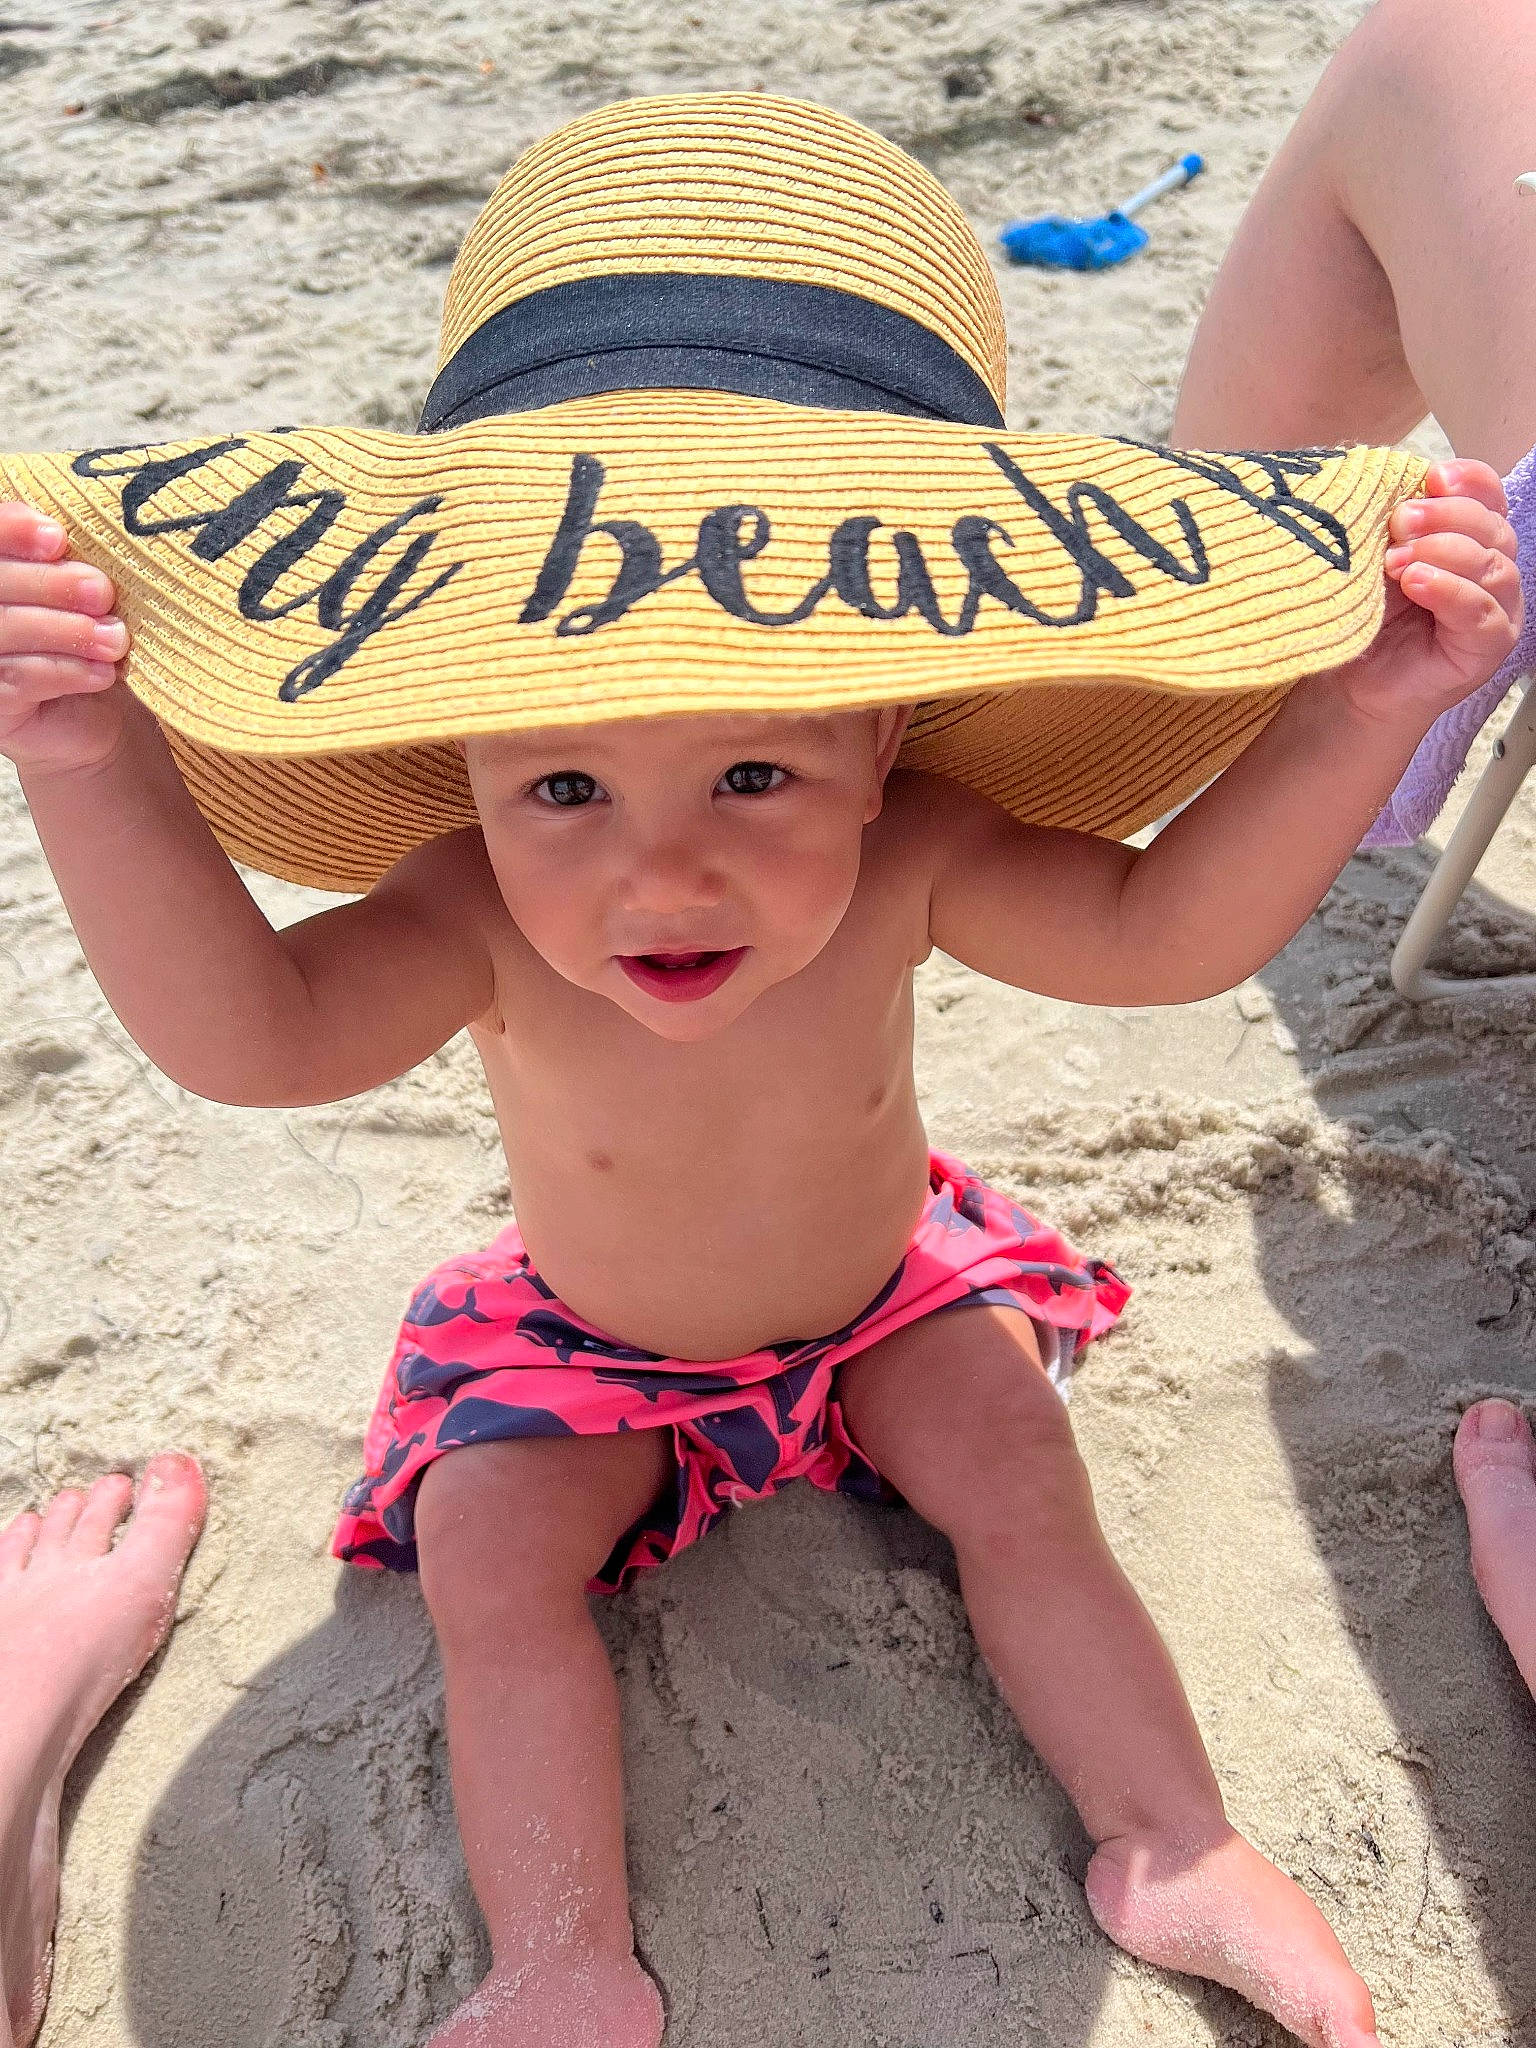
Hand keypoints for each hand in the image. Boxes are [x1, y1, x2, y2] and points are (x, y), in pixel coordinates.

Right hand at [0, 501, 132, 777]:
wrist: (100, 714)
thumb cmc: (89, 637)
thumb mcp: (83, 592)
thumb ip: (69, 560)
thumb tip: (70, 536)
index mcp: (0, 568)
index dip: (11, 529)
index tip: (57, 538)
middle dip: (50, 584)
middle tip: (101, 593)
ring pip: (5, 629)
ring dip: (66, 631)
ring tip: (115, 638)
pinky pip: (19, 678)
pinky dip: (66, 670)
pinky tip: (104, 672)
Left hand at [1313, 458, 1520, 730]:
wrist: (1353, 684)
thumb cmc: (1368, 617)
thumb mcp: (1378, 558)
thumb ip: (1396, 526)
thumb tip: (1397, 490)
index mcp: (1470, 539)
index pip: (1488, 497)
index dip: (1468, 481)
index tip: (1432, 476)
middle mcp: (1492, 569)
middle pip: (1491, 526)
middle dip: (1444, 517)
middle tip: (1400, 522)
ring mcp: (1497, 607)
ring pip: (1491, 565)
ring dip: (1443, 553)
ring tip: (1396, 561)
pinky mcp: (1491, 644)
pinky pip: (1481, 610)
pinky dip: (1449, 590)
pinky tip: (1417, 582)